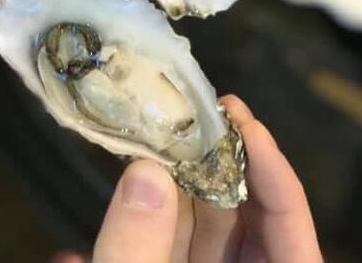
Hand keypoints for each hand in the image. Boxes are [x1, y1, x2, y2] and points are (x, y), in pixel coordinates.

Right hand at [53, 96, 320, 262]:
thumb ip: (139, 252)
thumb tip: (145, 171)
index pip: (295, 231)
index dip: (276, 173)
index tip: (240, 122)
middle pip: (238, 226)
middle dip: (207, 170)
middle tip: (184, 114)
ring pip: (190, 242)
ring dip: (159, 203)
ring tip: (137, 148)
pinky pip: (150, 262)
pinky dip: (122, 246)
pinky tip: (66, 250)